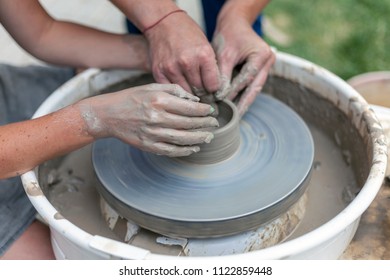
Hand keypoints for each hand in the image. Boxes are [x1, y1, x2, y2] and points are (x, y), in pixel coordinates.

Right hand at [79, 84, 217, 156]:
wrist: (109, 114)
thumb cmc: (132, 98)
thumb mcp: (152, 87)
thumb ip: (175, 90)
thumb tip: (195, 99)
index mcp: (159, 100)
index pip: (189, 107)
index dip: (203, 110)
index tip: (210, 111)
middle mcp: (157, 117)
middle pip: (189, 124)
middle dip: (205, 124)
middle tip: (214, 124)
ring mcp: (152, 134)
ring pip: (183, 139)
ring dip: (199, 139)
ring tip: (208, 137)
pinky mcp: (148, 146)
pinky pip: (171, 150)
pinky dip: (185, 151)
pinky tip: (194, 148)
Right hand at [144, 12, 219, 97]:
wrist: (163, 22)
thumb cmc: (187, 33)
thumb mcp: (205, 46)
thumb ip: (210, 67)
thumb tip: (214, 89)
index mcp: (203, 55)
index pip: (213, 85)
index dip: (213, 87)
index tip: (211, 86)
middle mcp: (187, 63)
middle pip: (199, 90)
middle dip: (202, 90)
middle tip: (200, 87)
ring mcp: (171, 68)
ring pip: (186, 92)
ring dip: (189, 91)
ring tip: (190, 84)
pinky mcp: (159, 72)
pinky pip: (171, 90)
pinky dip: (176, 89)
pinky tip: (178, 82)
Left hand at [212, 21, 274, 115]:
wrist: (235, 23)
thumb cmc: (229, 35)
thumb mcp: (224, 54)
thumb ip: (223, 75)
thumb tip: (219, 96)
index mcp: (262, 55)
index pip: (247, 78)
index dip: (234, 91)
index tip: (221, 101)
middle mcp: (268, 62)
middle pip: (255, 87)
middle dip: (244, 103)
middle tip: (235, 118)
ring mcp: (265, 67)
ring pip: (254, 88)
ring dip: (244, 101)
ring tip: (235, 116)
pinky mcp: (259, 70)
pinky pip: (251, 85)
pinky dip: (243, 94)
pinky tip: (235, 106)